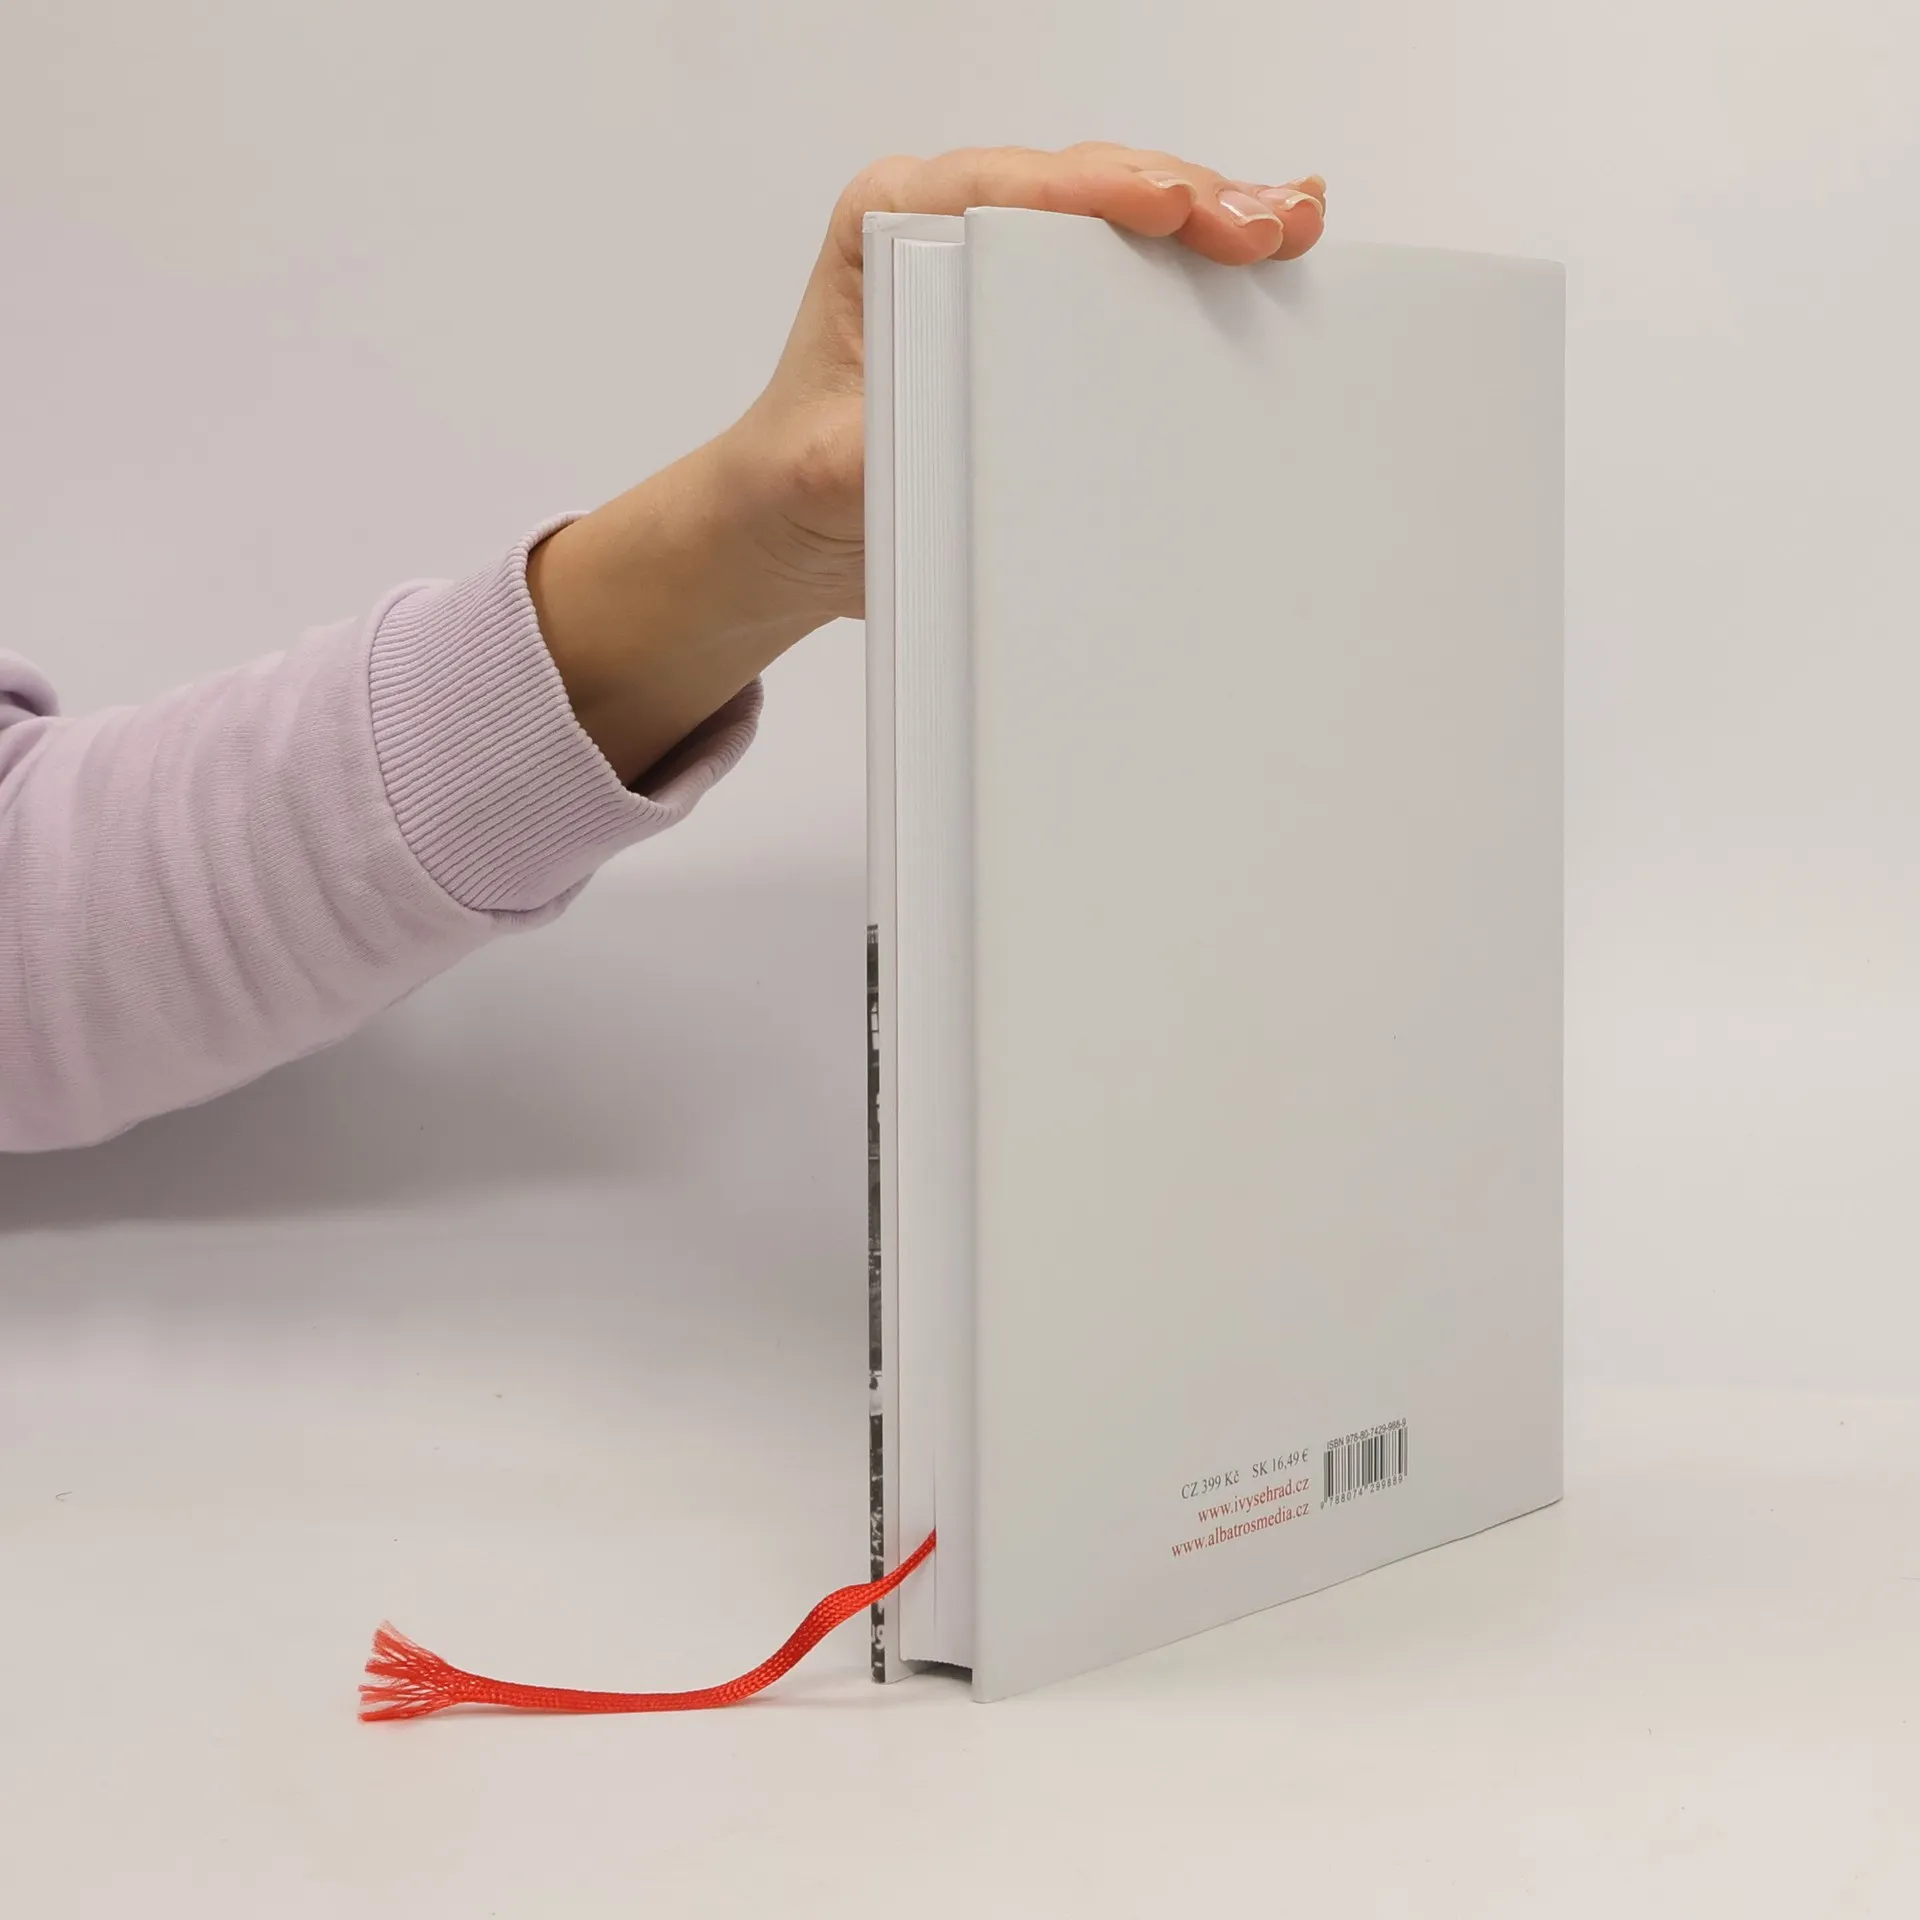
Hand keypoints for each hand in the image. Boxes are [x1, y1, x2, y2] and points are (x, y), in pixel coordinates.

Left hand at [530, 145, 1325, 784]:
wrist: (793, 526)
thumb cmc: (798, 482)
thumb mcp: (829, 471)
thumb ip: (877, 447)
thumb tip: (942, 439)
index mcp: (890, 224)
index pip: (1014, 188)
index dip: (1102, 192)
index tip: (1173, 210)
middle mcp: (950, 226)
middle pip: (1087, 188)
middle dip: (1187, 198)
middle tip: (1267, 227)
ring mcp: (1003, 265)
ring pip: (1121, 219)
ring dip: (1212, 220)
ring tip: (1290, 227)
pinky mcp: (1038, 314)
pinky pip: (1126, 275)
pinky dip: (1196, 271)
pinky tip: (1263, 264)